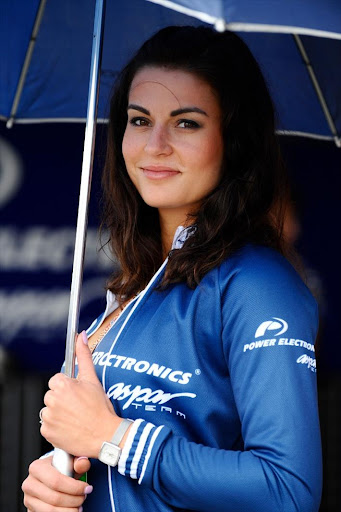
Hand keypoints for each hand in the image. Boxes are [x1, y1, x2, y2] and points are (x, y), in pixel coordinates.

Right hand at [22, 455, 91, 510]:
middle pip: (54, 498)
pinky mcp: (31, 510)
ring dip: (69, 510)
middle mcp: (29, 484)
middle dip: (74, 500)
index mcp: (36, 468)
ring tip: (79, 505)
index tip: (87, 488)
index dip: (75, 487)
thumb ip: (78, 462)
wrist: (49, 476)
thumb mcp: (70, 461)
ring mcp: (28, 499)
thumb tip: (83, 463)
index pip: (56, 481)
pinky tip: (71, 510)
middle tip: (84, 497)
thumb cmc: (61, 468)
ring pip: (50, 510)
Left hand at [41, 332, 120, 457]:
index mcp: (62, 385)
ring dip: (59, 413)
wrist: (105, 436)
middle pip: (52, 395)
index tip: (78, 395)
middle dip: (62, 400)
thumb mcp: (93, 379)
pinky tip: (70, 427)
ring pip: (49, 410)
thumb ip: (83, 356)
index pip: (56, 381)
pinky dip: (56, 427)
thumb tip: (80, 336)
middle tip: (79, 407)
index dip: (68, 387)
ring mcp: (49, 417)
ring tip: (75, 418)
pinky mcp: (47, 432)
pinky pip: (47, 426)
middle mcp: (52, 400)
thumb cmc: (100, 408)